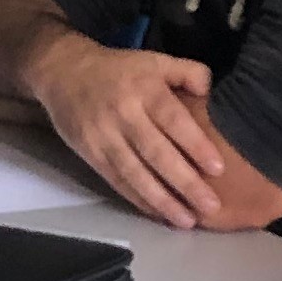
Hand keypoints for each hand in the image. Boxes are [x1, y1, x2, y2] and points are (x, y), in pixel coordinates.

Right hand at [14, 35, 228, 227]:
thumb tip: (212, 93)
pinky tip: (158, 214)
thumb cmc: (119, 69)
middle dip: (185, 182)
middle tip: (211, 206)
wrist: (63, 72)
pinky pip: (117, 180)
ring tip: (186, 220)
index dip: (195, 145)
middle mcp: (125, 114)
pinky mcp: (90, 154)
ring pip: (136, 173)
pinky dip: (138, 199)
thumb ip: (187, 72)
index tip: (218, 169)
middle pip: (156, 153)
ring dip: (162, 200)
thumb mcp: (154, 59)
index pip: (173, 120)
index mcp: (145, 89)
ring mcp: (105, 137)